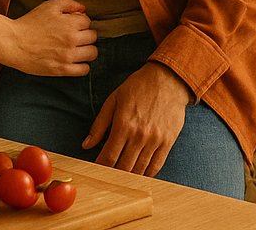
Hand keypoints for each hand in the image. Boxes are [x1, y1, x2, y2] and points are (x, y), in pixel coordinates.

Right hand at [7, 0, 96, 75]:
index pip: (88, 21)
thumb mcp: (49, 6)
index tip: (72, 25)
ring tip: (77, 48)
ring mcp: (68, 56)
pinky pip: (84, 70)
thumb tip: (83, 8)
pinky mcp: (62, 70)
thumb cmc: (29, 24)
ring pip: (92, 53)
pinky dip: (82, 65)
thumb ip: (68, 3)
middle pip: (93, 37)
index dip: (79, 22)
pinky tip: (75, 61)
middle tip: (75, 36)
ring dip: (87, 50)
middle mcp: (72, 39)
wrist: (13, 43)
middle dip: (85, 34)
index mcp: (70, 23)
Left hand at [83, 61, 191, 176]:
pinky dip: (146, 174)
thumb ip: (99, 124)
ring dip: (129, 176)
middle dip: (113, 174)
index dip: (101, 167)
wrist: (168, 79)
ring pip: (139, 170)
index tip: (97, 169)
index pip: (109, 156)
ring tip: (122, 175)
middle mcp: (139, 135)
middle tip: (108, 175)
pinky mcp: (168, 142)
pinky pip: (156, 166)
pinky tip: (140, 174)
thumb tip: (86, 145)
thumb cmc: (138, 87)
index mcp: (123, 124)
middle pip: (123, 167)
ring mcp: (155, 140)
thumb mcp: (114, 100)